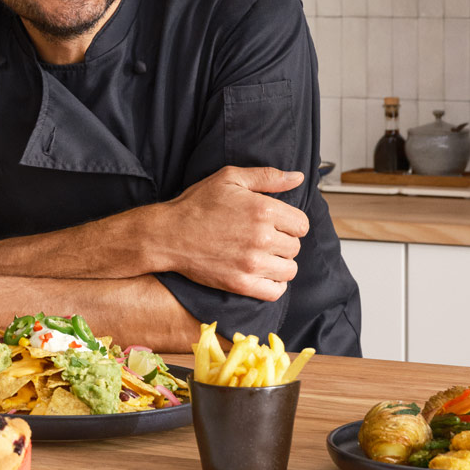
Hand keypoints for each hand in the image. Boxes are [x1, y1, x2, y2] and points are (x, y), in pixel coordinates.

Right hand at [150, 166, 310, 301]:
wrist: (168, 234)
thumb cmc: (197, 204)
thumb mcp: (230, 178)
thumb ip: (267, 176)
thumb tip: (298, 177)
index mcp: (263, 210)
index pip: (302, 224)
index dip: (291, 224)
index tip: (277, 225)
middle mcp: (261, 237)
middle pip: (295, 247)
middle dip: (283, 243)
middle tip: (264, 240)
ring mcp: (251, 263)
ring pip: (289, 270)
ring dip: (280, 264)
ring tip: (264, 257)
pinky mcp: (240, 284)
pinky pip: (275, 292)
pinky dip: (273, 286)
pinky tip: (262, 275)